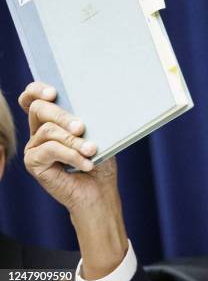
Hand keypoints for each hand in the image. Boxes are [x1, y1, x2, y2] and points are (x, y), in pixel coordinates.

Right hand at [19, 81, 128, 278]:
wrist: (100, 191)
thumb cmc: (101, 160)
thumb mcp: (98, 134)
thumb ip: (89, 118)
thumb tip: (94, 101)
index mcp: (52, 120)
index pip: (33, 97)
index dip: (37, 89)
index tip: (54, 91)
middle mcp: (38, 131)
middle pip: (38, 109)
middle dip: (62, 115)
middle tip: (82, 127)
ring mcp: (34, 147)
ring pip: (48, 131)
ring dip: (74, 140)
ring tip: (92, 150)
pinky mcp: (33, 163)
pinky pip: (49, 150)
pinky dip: (71, 155)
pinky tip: (87, 164)